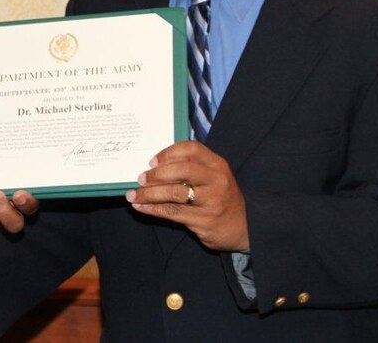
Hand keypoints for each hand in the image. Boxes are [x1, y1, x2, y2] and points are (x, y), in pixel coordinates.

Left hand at [125, 140, 248, 250]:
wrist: (243, 227)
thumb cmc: (220, 197)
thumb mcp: (214, 177)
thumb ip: (192, 168)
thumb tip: (154, 166)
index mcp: (217, 165)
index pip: (192, 149)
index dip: (169, 153)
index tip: (152, 161)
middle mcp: (216, 180)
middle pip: (182, 170)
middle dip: (157, 174)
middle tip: (141, 178)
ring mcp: (211, 201)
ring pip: (174, 194)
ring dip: (149, 194)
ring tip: (134, 195)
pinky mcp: (203, 220)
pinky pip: (172, 212)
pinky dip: (153, 209)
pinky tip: (141, 207)